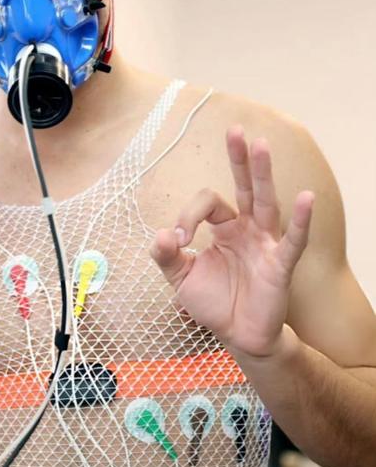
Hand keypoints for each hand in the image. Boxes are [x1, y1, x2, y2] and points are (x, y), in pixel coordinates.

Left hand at [149, 124, 314, 358]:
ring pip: (265, 203)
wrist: (238, 336)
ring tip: (262, 145)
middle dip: (239, 159)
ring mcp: (265, 243)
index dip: (188, 216)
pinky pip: (293, 240)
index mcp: (224, 228)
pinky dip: (300, 220)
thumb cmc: (215, 302)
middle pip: (244, 187)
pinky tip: (305, 198)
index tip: (178, 241)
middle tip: (235, 130)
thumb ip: (166, 255)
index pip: (207, 204)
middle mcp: (247, 229)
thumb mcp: (180, 278)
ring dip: (262, 175)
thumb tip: (163, 234)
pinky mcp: (280, 265)